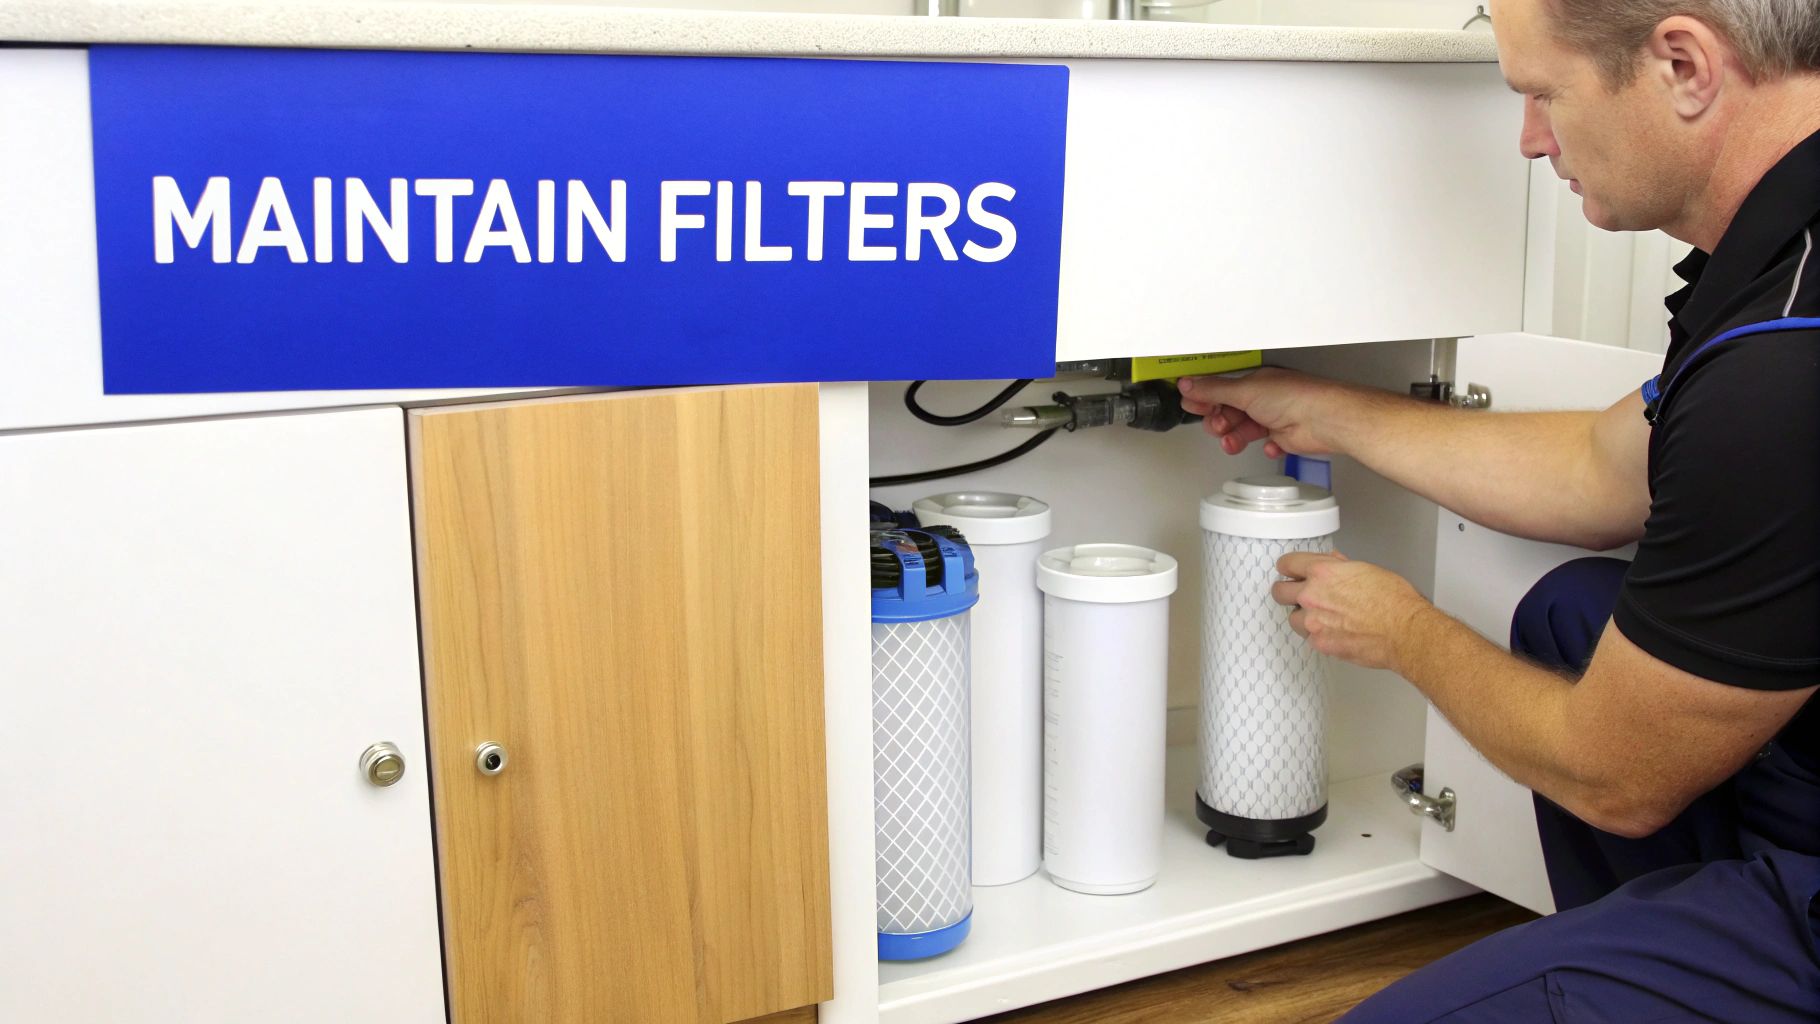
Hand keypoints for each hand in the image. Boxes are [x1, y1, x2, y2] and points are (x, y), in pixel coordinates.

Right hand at [1177, 367, 1338, 457]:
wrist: (1323, 419)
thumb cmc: (1294, 397)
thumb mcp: (1244, 391)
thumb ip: (1213, 390)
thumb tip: (1188, 384)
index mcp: (1253, 381)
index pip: (1220, 388)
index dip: (1204, 398)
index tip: (1191, 406)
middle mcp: (1262, 398)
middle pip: (1228, 412)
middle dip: (1219, 421)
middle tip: (1219, 426)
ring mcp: (1272, 417)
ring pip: (1242, 430)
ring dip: (1234, 437)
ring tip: (1234, 441)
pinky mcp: (1282, 436)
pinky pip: (1263, 444)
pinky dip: (1263, 446)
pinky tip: (1269, 443)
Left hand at [1270, 551, 1429, 671]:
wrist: (1405, 632)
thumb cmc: (1394, 601)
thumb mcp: (1367, 570)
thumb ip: (1341, 566)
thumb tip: (1333, 562)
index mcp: (1322, 572)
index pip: (1287, 564)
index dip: (1289, 568)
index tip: (1291, 572)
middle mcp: (1312, 595)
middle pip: (1279, 591)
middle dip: (1288, 592)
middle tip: (1298, 595)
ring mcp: (1313, 621)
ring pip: (1292, 617)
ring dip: (1303, 616)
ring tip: (1323, 617)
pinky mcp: (1320, 643)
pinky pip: (1309, 637)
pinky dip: (1318, 635)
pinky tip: (1335, 631)